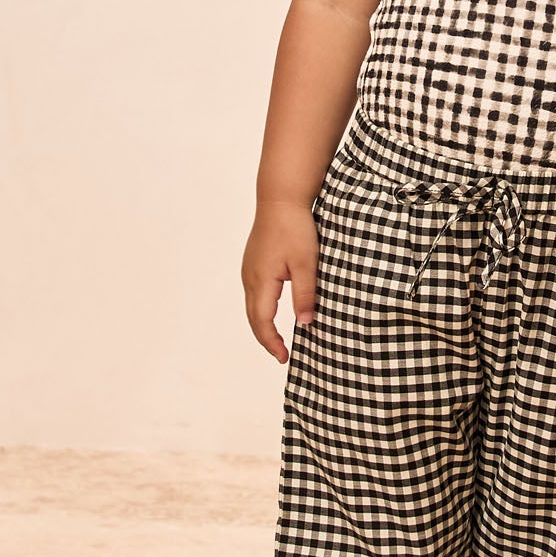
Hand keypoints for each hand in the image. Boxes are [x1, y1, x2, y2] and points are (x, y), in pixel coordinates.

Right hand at [240, 199, 319, 363]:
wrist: (280, 198)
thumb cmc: (294, 228)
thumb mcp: (306, 263)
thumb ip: (304, 295)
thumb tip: (305, 324)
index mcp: (261, 280)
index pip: (262, 321)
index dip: (272, 342)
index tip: (283, 358)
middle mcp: (250, 277)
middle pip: (253, 317)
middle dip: (266, 339)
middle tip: (281, 355)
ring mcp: (249, 269)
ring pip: (252, 306)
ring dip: (262, 325)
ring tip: (277, 340)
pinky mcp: (253, 262)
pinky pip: (254, 294)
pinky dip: (261, 310)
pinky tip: (272, 312)